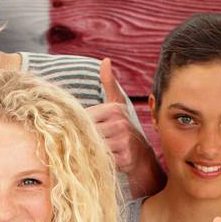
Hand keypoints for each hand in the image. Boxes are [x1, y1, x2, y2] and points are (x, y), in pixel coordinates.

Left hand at [86, 58, 141, 173]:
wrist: (141, 156)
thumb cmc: (123, 129)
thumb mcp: (117, 104)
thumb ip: (109, 83)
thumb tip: (106, 60)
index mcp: (114, 109)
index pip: (83, 118)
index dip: (79, 126)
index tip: (83, 132)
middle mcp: (119, 122)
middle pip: (86, 132)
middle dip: (82, 139)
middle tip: (85, 144)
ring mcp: (123, 140)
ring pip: (92, 146)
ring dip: (89, 151)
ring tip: (94, 152)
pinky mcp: (125, 157)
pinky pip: (101, 159)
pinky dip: (97, 161)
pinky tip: (101, 160)